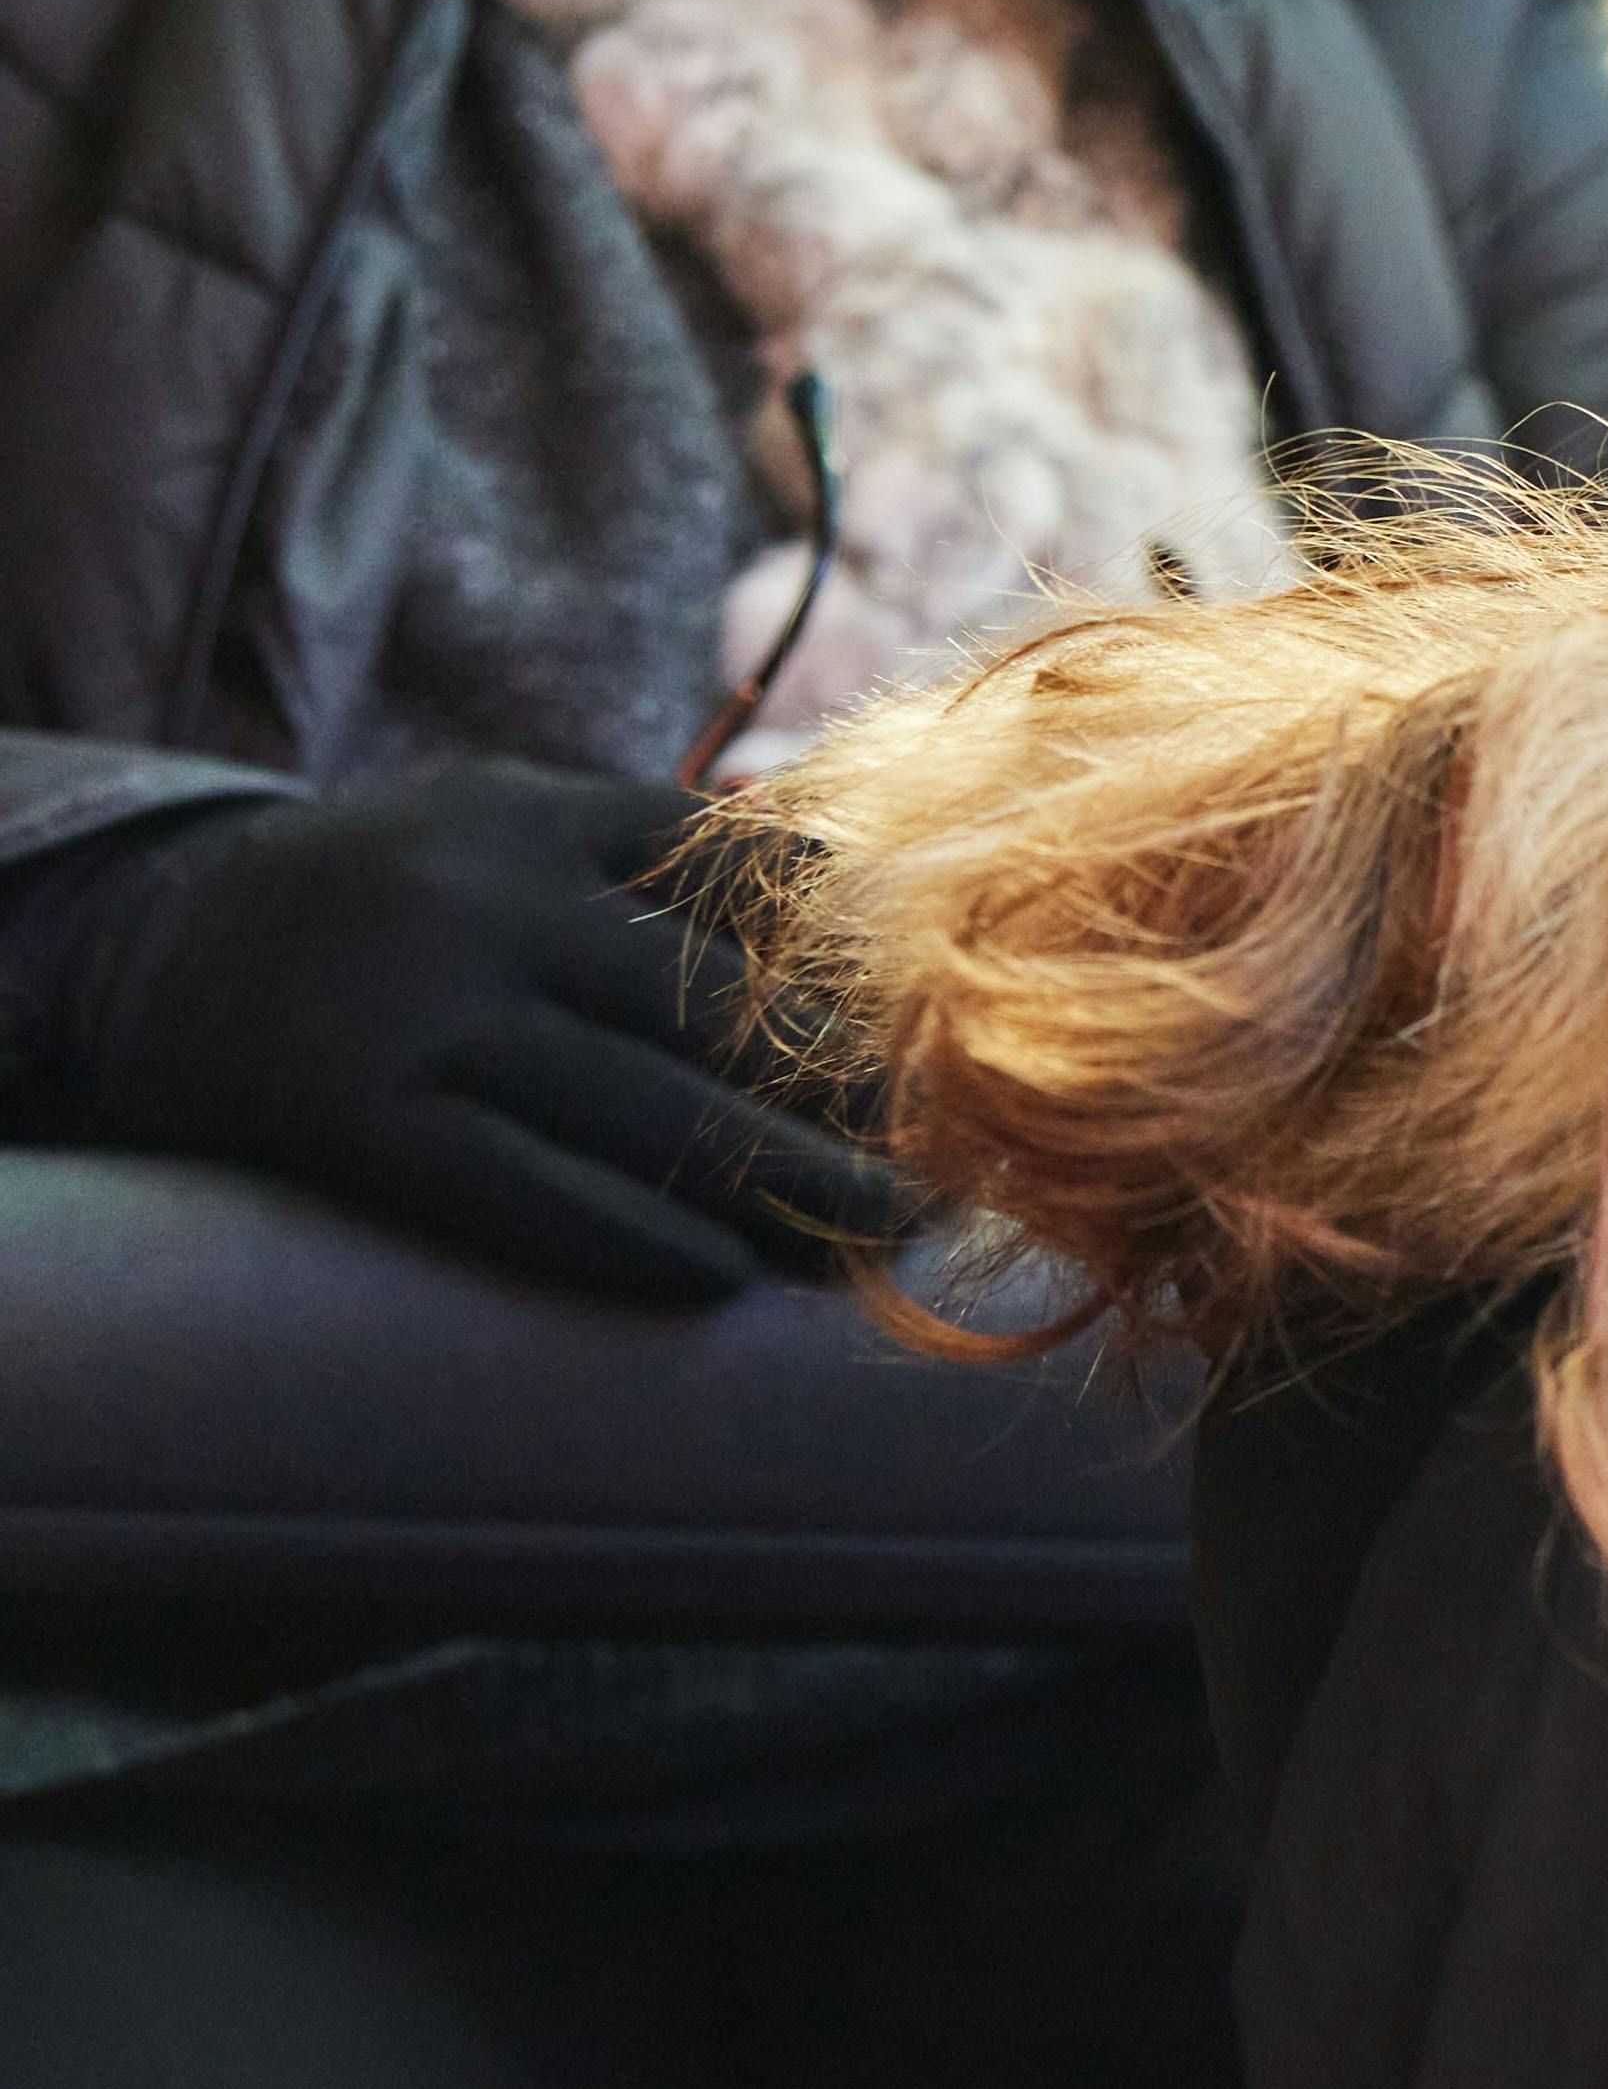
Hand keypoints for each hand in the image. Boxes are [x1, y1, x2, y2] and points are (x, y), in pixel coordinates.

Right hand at [53, 761, 909, 1304]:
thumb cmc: (399, 891)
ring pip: (640, 1109)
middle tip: (963, 1160)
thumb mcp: (512, 816)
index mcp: (546, 815)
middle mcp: (490, 901)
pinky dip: (625, 1233)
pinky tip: (722, 1273)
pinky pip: (515, 1187)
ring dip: (779, 1183)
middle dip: (849, 1094)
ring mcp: (421, 1011)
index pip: (749, 891)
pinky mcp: (359, 1117)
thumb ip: (663, 849)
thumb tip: (865, 894)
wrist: (163, 948)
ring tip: (884, 1235)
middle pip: (715, 1010)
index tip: (964, 1044)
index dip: (864, 978)